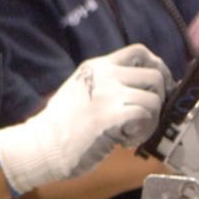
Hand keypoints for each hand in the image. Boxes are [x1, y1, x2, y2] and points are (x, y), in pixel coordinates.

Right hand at [0, 44, 169, 193]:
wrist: (40, 146)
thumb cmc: (61, 126)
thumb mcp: (82, 90)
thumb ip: (108, 83)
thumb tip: (145, 87)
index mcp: (97, 66)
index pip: (140, 51)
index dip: (158, 67)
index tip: (157, 87)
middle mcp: (104, 75)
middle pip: (155, 74)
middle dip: (159, 98)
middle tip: (144, 118)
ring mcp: (107, 94)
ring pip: (155, 98)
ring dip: (151, 121)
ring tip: (131, 133)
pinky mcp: (110, 116)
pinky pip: (146, 116)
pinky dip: (143, 133)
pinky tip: (125, 142)